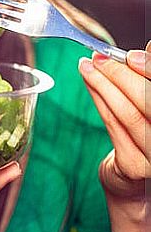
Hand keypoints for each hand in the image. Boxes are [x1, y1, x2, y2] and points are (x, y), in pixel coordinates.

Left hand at [78, 42, 149, 200]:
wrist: (136, 181)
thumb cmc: (147, 134)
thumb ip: (149, 80)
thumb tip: (146, 49)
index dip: (150, 69)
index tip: (129, 55)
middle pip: (147, 100)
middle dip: (119, 74)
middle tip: (99, 57)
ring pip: (127, 112)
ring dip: (102, 84)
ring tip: (87, 66)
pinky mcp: (135, 165)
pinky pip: (112, 124)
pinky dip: (99, 99)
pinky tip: (89, 84)